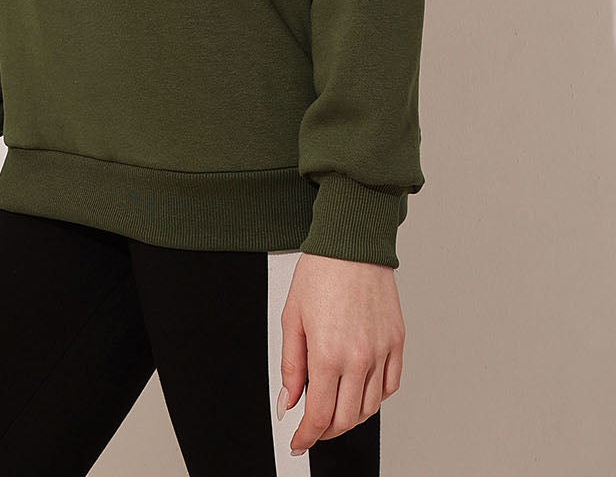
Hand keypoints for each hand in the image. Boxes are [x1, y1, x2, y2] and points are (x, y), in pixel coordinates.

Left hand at [277, 252, 404, 454]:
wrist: (352, 243)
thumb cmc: (320, 273)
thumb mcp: (291, 318)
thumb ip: (291, 366)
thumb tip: (289, 402)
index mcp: (328, 353)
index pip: (320, 415)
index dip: (307, 435)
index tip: (299, 442)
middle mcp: (359, 358)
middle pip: (347, 419)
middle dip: (327, 430)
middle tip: (313, 427)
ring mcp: (382, 351)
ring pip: (370, 407)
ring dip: (350, 416)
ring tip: (334, 407)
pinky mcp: (397, 342)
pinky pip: (390, 386)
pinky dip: (375, 397)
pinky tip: (360, 390)